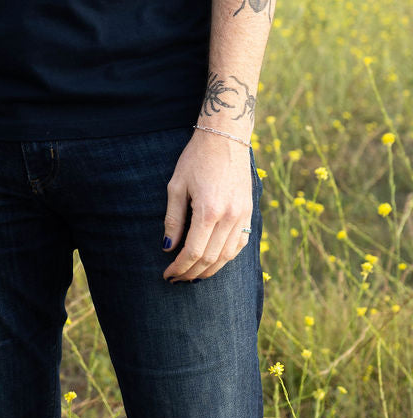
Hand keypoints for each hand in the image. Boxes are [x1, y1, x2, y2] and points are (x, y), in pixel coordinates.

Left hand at [163, 129, 252, 281]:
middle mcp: (230, 217)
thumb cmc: (196, 158)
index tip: (167, 274)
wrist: (225, 138)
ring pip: (228, 256)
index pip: (194, 252)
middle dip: (192, 273)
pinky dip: (226, 258)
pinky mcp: (250, 213)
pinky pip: (240, 244)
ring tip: (192, 275)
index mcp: (209, 210)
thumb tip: (167, 247)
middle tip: (176, 279)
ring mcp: (243, 216)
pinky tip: (213, 261)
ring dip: (210, 270)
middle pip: (211, 259)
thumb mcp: (176, 185)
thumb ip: (173, 219)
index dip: (180, 267)